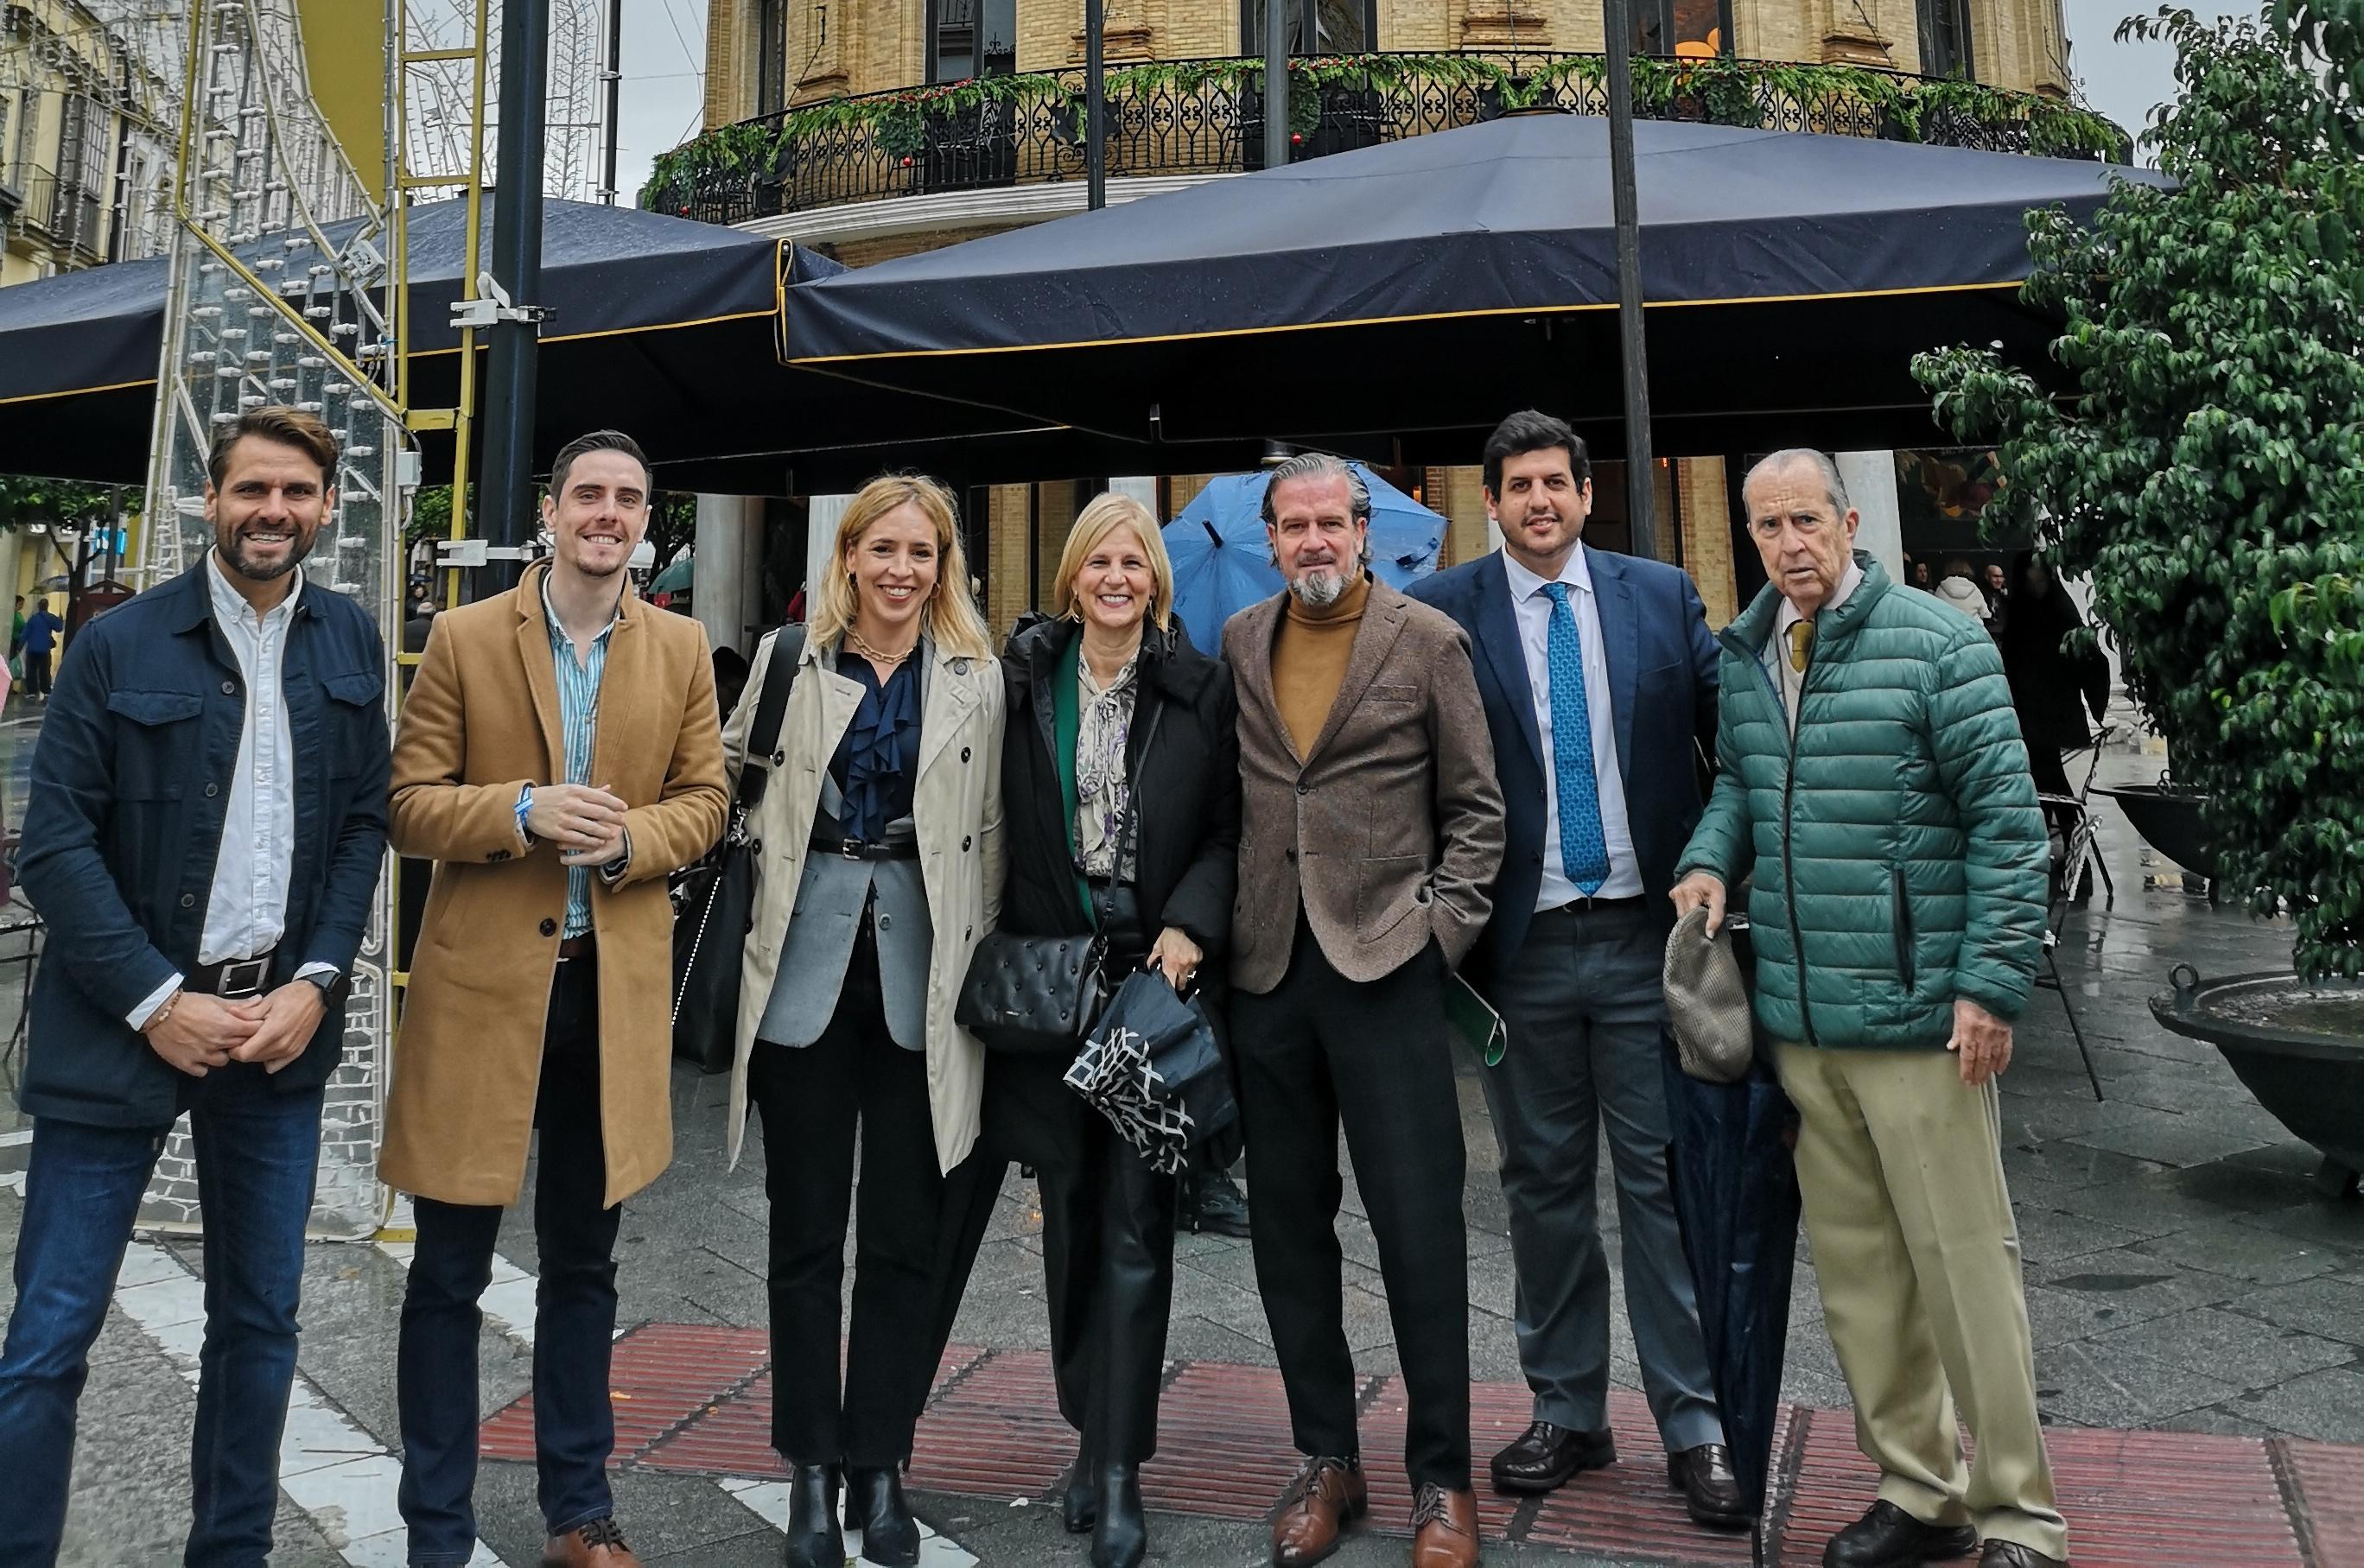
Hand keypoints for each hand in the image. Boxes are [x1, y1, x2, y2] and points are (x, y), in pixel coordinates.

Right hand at [144, 991, 259, 1077]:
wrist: (158, 1010)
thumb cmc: (188, 1003)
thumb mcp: (215, 1000)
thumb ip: (238, 1004)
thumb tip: (259, 1000)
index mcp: (226, 1026)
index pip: (254, 1031)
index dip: (255, 1028)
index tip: (250, 1025)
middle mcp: (217, 1043)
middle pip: (241, 1046)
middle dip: (240, 1040)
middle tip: (232, 1034)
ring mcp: (202, 1055)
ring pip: (223, 1061)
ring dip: (222, 1054)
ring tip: (214, 1046)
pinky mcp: (186, 1063)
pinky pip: (202, 1071)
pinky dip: (203, 1066)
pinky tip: (200, 1056)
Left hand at [230, 982, 328, 1073]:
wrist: (315, 996)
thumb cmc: (292, 996)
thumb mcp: (267, 1001)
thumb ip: (247, 1012)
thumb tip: (230, 1014)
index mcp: (272, 1032)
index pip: (244, 1054)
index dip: (235, 1049)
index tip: (234, 1040)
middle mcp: (282, 1045)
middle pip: (252, 1058)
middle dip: (244, 1049)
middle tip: (244, 1036)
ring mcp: (290, 1050)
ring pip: (262, 1061)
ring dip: (256, 1053)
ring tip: (257, 1038)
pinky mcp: (296, 1052)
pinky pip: (276, 1065)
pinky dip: (268, 1059)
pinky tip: (267, 1047)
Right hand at [528, 783, 626, 855]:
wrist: (525, 807)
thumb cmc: (551, 796)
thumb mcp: (569, 789)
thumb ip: (590, 791)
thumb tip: (609, 788)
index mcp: (575, 791)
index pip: (601, 797)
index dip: (615, 803)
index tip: (624, 808)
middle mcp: (571, 804)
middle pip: (599, 812)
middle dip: (614, 818)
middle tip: (622, 821)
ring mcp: (565, 819)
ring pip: (591, 827)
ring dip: (605, 831)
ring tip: (613, 834)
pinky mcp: (559, 832)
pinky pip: (579, 839)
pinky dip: (591, 841)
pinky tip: (599, 842)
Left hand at [1147, 926, 1202, 992]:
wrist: (1184, 923)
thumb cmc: (1170, 934)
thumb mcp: (1158, 946)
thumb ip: (1153, 958)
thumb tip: (1149, 966)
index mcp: (1170, 964)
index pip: (1171, 983)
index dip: (1171, 987)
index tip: (1170, 988)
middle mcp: (1182, 966)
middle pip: (1182, 983)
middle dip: (1179, 982)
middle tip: (1176, 977)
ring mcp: (1192, 962)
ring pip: (1189, 973)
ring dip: (1185, 970)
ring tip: (1181, 960)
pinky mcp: (1199, 957)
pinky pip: (1195, 964)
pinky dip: (1191, 961)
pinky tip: (1187, 954)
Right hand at [1670, 871, 1726, 935]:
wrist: (1707, 871)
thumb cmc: (1714, 885)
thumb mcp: (1719, 901)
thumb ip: (1716, 918)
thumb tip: (1709, 935)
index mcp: (1689, 893)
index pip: (1690, 917)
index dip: (1697, 925)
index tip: (1704, 929)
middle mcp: (1678, 893)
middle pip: (1683, 918)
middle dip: (1693, 922)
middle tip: (1703, 921)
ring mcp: (1674, 894)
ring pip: (1680, 915)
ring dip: (1689, 917)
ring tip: (1698, 913)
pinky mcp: (1672, 895)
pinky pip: (1678, 910)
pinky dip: (1686, 912)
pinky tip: (1692, 908)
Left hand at [1947, 997, 2013, 1085]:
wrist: (1991, 988)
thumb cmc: (1971, 999)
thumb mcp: (1958, 1013)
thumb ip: (1956, 1031)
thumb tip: (1951, 1046)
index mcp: (1970, 1030)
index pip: (1967, 1055)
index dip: (1966, 1070)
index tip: (1965, 1080)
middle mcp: (1984, 1035)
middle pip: (1981, 1060)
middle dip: (1977, 1074)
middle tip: (1975, 1084)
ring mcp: (1997, 1035)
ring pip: (1993, 1058)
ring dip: (1989, 1071)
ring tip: (1984, 1080)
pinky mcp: (2007, 1033)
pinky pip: (2006, 1050)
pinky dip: (2004, 1061)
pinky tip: (2000, 1070)